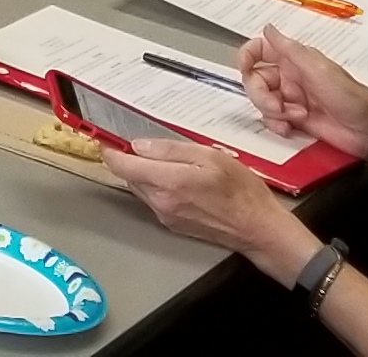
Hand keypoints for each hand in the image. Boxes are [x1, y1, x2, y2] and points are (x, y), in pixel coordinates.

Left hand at [109, 133, 316, 274]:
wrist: (258, 229)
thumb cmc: (241, 191)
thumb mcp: (210, 157)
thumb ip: (170, 150)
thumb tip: (139, 145)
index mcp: (167, 183)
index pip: (121, 166)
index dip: (111, 150)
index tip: (109, 138)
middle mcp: (160, 202)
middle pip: (129, 177)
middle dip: (133, 160)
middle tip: (148, 146)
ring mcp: (165, 215)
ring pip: (141, 189)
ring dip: (146, 174)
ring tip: (172, 163)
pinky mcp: (172, 224)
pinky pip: (154, 200)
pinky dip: (158, 188)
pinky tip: (180, 181)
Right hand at [239, 28, 367, 157]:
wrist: (367, 131)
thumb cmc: (351, 98)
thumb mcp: (318, 69)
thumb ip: (289, 48)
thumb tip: (268, 28)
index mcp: (294, 60)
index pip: (259, 50)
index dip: (246, 56)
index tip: (245, 67)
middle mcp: (289, 77)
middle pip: (255, 80)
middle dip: (260, 94)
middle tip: (276, 105)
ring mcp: (291, 99)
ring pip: (261, 102)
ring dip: (271, 112)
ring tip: (292, 117)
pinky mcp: (293, 119)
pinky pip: (271, 120)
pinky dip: (276, 125)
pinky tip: (290, 128)